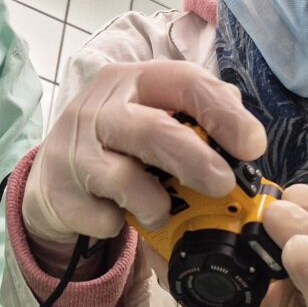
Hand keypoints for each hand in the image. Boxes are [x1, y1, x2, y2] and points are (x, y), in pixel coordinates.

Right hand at [21, 61, 265, 245]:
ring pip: (124, 177)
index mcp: (133, 82)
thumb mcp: (153, 117)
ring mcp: (74, 150)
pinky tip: (118, 217)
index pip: (184, 83)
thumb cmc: (117, 147)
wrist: (54, 180)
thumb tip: (243, 135)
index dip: (224, 113)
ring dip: (155, 203)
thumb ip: (196, 118)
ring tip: (160, 212)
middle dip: (196, 161)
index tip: (253, 146)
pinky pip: (103, 217)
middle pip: (153, 130)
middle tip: (224, 186)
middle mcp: (99, 108)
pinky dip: (120, 224)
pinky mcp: (60, 192)